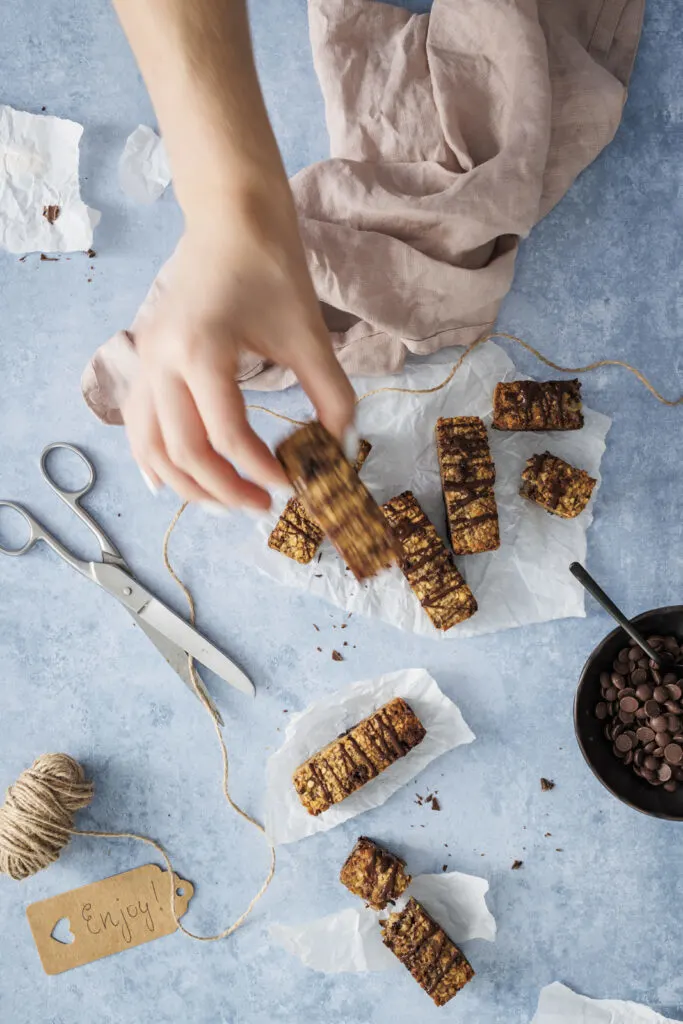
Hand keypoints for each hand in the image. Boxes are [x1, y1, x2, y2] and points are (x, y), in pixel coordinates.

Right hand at [122, 194, 355, 509]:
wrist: (230, 218)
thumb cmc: (271, 267)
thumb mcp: (310, 334)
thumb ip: (331, 395)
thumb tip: (341, 448)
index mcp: (202, 352)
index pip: (228, 437)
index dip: (261, 471)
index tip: (291, 485)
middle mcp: (162, 362)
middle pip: (184, 453)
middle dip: (225, 490)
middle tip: (262, 506)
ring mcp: (145, 362)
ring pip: (151, 447)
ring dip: (186, 484)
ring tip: (224, 502)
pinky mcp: (144, 361)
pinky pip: (138, 425)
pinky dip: (153, 458)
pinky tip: (172, 482)